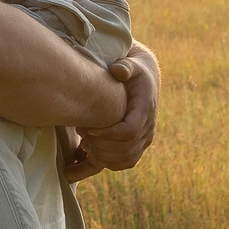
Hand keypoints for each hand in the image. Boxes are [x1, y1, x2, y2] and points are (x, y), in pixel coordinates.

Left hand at [66, 42, 158, 181]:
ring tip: (83, 146)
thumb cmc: (134, 71)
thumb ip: (125, 66)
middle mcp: (147, 129)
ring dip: (102, 158)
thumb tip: (117, 70)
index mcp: (145, 110)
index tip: (88, 129)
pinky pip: (124, 163)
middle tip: (81, 135)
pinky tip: (87, 158)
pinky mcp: (136, 146)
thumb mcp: (131, 64)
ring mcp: (143, 140)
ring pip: (126, 160)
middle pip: (126, 150)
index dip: (108, 134)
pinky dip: (105, 164)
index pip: (130, 131)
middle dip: (100, 146)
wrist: (145, 81)